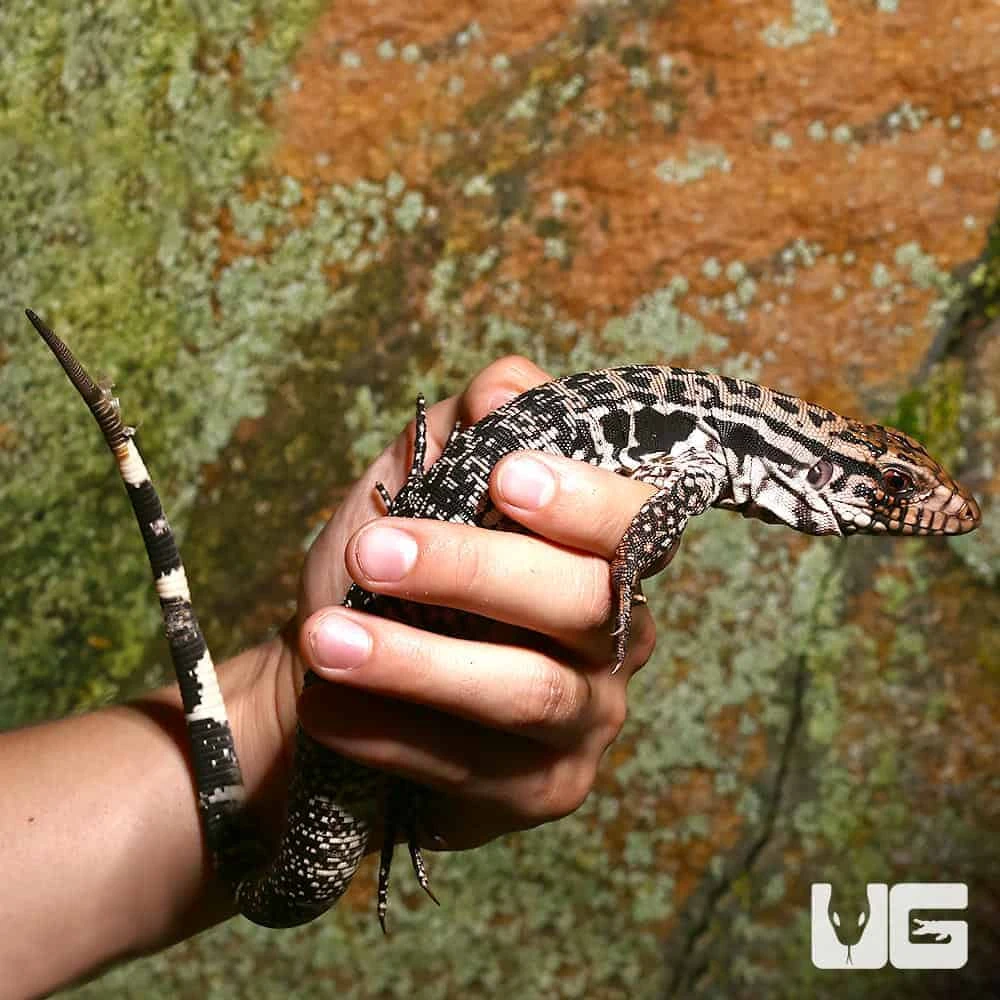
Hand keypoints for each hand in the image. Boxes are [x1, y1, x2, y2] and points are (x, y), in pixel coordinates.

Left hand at [286, 356, 658, 849]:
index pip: (634, 520)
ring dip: (418, 663)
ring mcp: (586, 719)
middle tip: (372, 555)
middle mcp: (615, 635)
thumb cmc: (390, 572)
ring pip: (527, 692)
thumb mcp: (415, 485)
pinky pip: (470, 764)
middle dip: (473, 571)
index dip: (584, 499)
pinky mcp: (539, 788)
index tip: (505, 477)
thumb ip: (463, 430)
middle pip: (581, 603)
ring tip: (325, 642)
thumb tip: (503, 386)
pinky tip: (325, 705)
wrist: (336, 676)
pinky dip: (389, 729)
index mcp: (601, 553)